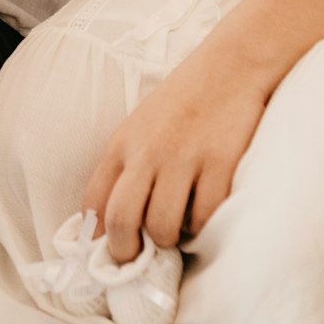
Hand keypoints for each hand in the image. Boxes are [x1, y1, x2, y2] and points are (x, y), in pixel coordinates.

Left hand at [82, 45, 270, 261]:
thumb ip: (127, 167)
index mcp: (122, 144)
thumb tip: (114, 225)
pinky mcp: (219, 163)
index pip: (93, 203)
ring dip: (171, 239)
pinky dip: (204, 226)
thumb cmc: (184, 100)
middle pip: (121, 221)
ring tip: (180, 226)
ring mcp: (183, 158)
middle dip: (128, 252)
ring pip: (163, 227)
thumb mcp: (140, 127)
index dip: (98, 237)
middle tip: (143, 257)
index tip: (110, 251)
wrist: (230, 65)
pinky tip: (205, 210)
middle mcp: (147, 152)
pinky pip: (204, 218)